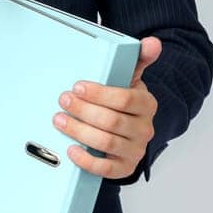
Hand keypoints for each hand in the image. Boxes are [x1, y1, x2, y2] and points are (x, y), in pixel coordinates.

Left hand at [54, 36, 161, 178]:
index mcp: (146, 104)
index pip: (125, 98)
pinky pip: (106, 170)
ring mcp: (135, 150)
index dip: (99, 93)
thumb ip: (139, 59)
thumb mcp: (130, 79)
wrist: (129, 132)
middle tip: (63, 101)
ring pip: (107, 143)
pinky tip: (71, 149)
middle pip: (112, 121)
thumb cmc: (124, 102)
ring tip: (60, 120)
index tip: (77, 86)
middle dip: (84, 110)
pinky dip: (87, 160)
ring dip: (79, 131)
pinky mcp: (124, 168)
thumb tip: (152, 42)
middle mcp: (144, 129)